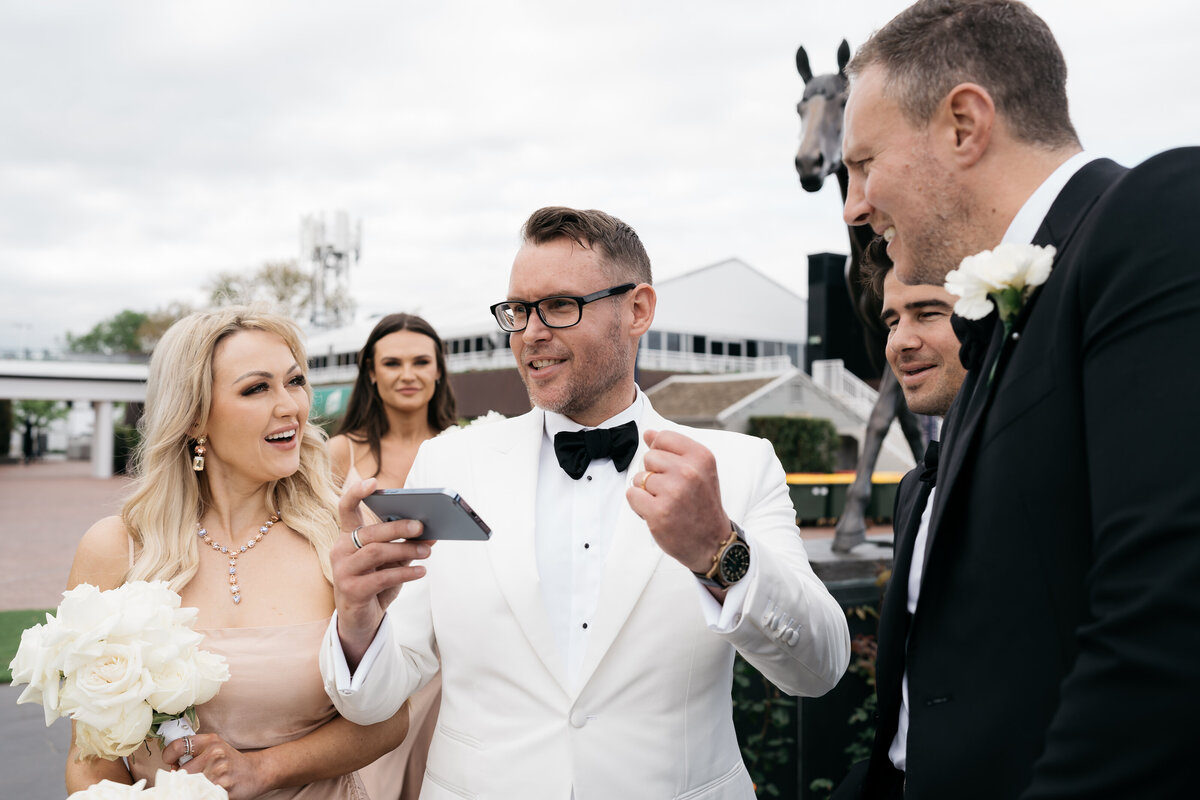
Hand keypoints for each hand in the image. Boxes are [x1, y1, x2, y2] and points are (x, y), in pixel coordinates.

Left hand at [162, 733, 264, 799]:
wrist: (256, 771)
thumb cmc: (231, 761)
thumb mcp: (215, 748)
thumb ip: (194, 752)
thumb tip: (172, 767)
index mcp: (210, 741)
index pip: (178, 746)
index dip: (168, 756)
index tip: (171, 763)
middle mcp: (215, 754)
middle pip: (182, 771)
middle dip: (182, 778)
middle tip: (189, 778)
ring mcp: (219, 772)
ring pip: (190, 785)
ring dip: (191, 789)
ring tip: (200, 786)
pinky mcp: (223, 789)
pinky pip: (201, 795)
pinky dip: (200, 794)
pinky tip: (207, 791)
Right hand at [332, 477, 433, 667]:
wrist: (360, 620)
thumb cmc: (376, 584)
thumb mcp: (392, 561)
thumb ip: (406, 545)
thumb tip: (432, 533)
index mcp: (348, 536)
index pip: (346, 508)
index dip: (357, 493)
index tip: (373, 482)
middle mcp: (340, 550)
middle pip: (370, 532)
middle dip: (398, 527)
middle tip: (422, 526)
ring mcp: (342, 571)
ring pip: (376, 553)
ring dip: (405, 550)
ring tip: (427, 552)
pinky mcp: (351, 591)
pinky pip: (381, 577)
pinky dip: (405, 573)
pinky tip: (421, 571)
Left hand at [626, 429, 730, 575]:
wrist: (713, 542)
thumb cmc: (702, 505)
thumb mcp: (699, 471)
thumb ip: (674, 450)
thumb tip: (648, 433)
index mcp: (701, 457)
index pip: (663, 437)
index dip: (661, 454)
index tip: (672, 470)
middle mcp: (689, 472)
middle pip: (649, 458)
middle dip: (654, 474)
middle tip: (672, 492)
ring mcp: (673, 492)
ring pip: (639, 478)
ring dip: (647, 492)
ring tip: (666, 503)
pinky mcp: (658, 512)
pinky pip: (632, 495)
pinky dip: (640, 505)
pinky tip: (658, 513)